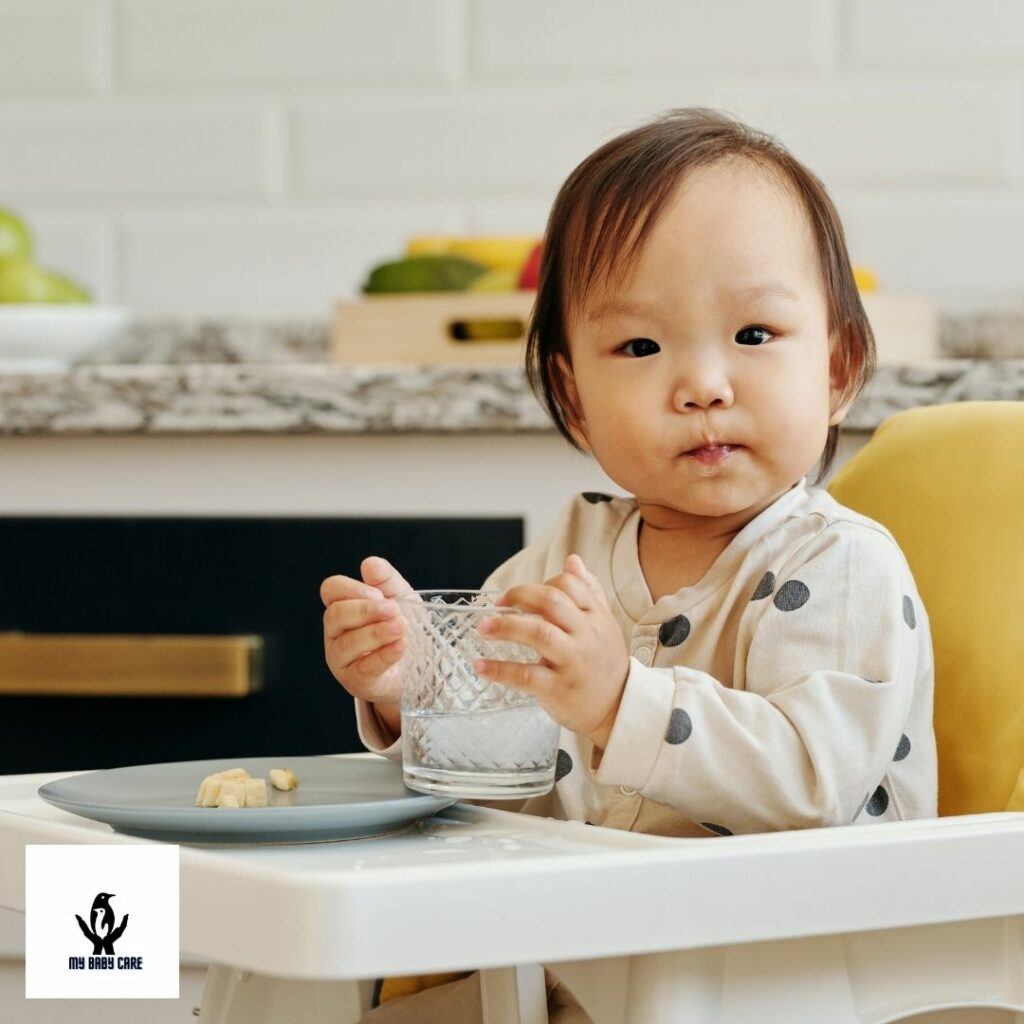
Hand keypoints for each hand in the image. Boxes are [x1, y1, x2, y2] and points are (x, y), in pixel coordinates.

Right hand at [320, 557, 418, 721]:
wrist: (415, 666)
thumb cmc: (399, 627)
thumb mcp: (399, 597)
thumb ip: (386, 580)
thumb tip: (369, 564)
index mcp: (342, 606)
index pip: (331, 590)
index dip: (352, 589)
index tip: (379, 594)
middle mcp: (335, 632)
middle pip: (335, 615)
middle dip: (365, 611)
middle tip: (393, 610)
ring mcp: (341, 658)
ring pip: (348, 643)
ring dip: (377, 633)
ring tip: (400, 628)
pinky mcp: (355, 680)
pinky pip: (364, 668)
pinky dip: (384, 656)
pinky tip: (400, 646)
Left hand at [475, 554, 628, 749]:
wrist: (619, 709)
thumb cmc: (604, 664)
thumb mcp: (604, 624)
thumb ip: (589, 591)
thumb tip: (573, 560)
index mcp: (596, 617)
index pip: (569, 585)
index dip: (541, 584)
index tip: (521, 595)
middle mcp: (586, 636)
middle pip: (551, 602)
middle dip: (520, 596)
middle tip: (498, 603)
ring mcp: (573, 662)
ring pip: (539, 633)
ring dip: (506, 627)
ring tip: (483, 628)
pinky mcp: (559, 689)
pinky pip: (526, 676)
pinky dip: (501, 670)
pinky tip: (482, 667)